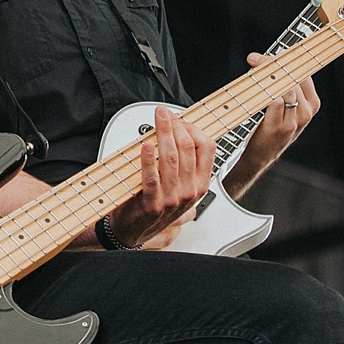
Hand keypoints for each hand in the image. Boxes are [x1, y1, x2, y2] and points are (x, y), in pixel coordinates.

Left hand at [109, 106, 214, 248]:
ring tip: (158, 119)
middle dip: (176, 126)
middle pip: (188, 148)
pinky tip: (146, 146)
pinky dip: (148, 160)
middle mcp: (190, 191)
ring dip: (163, 134)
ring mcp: (172, 199)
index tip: (179, 119)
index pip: (207, 148)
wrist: (135, 231)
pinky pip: (152, 178)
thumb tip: (179, 130)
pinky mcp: (153, 204)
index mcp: (200, 184)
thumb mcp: (180, 185)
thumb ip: (183, 162)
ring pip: (171, 158)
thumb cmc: (156, 204)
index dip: (193, 128)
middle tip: (164, 113)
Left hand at [222, 52, 318, 198]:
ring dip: (266, 74)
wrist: (261, 156)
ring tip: (253, 65)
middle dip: (272, 64)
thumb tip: (269, 60)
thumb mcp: (287, 108)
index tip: (266, 54)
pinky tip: (253, 82)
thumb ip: (285, 87)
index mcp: (312, 104)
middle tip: (254, 58)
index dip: (285, 60)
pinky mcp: (279, 127)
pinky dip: (264, 89)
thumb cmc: (271, 126)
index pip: (303, 74)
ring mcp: (294, 121)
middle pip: (293, 79)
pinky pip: (274, 100)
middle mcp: (307, 112)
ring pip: (285, 87)